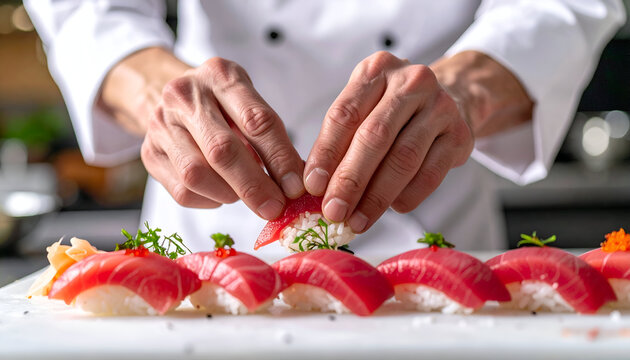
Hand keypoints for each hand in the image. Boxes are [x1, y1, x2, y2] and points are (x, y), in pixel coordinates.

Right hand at [141, 57, 304, 218]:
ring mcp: (161, 125)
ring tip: (247, 196)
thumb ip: (271, 135)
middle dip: (254, 185)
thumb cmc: (219, 102)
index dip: (279, 157)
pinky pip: (182, 191)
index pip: (256, 120)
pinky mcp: (149, 153)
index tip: (295, 186)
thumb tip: (298, 179)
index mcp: (220, 76)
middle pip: (222, 150)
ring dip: (230, 194)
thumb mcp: (247, 102)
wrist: (163, 92)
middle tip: (275, 207)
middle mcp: (184, 96)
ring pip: (196, 174)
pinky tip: (223, 193)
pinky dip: (210, 199)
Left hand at [304, 51, 473, 232]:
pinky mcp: (460, 134)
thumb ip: (341, 141)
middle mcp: (411, 82)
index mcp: (376, 70)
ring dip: (377, 196)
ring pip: (403, 158)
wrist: (451, 98)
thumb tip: (318, 188)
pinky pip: (430, 174)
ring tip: (358, 220)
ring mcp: (440, 107)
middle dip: (350, 180)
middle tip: (334, 211)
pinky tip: (392, 208)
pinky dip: (408, 196)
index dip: (326, 153)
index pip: (345, 115)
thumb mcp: (364, 108)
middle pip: (374, 137)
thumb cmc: (393, 110)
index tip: (313, 186)